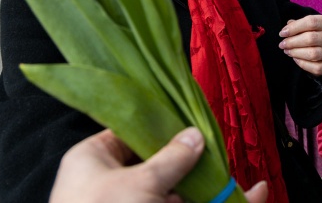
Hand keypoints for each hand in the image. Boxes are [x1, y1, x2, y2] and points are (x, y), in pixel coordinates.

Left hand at [50, 128, 268, 202]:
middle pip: (153, 162)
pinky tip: (228, 198)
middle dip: (186, 161)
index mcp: (93, 158)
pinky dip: (192, 201)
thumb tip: (195, 135)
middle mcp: (107, 180)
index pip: (131, 132)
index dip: (162, 127)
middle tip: (214, 153)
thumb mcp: (142, 182)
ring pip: (165, 190)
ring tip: (227, 179)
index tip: (191, 125)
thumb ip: (173, 157)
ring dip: (195, 187)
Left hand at [278, 14, 321, 75]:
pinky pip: (317, 68)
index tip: (282, 33)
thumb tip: (288, 25)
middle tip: (282, 44)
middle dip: (293, 42)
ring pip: (313, 53)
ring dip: (296, 52)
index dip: (294, 27)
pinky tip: (296, 59)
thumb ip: (300, 24)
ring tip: (287, 51)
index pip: (311, 22)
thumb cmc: (318, 33)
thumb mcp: (311, 25)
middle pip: (311, 38)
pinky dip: (303, 64)